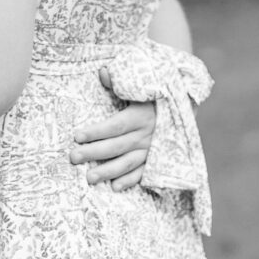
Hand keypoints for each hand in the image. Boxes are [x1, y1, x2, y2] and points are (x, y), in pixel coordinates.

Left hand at [69, 67, 155, 190]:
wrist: (185, 106)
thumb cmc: (156, 96)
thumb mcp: (141, 87)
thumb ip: (120, 82)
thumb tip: (103, 72)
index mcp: (140, 115)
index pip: (115, 126)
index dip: (96, 131)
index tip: (77, 136)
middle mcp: (146, 135)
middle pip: (116, 146)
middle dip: (94, 152)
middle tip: (74, 157)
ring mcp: (153, 150)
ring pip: (127, 163)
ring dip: (108, 171)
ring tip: (89, 178)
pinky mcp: (158, 160)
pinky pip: (143, 173)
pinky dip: (130, 181)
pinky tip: (115, 187)